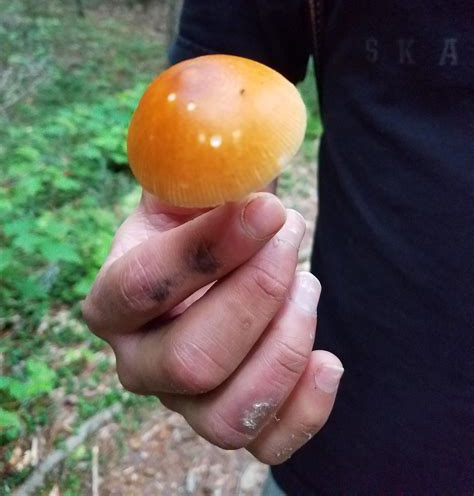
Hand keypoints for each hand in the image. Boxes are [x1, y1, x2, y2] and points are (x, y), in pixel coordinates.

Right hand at [83, 191, 342, 463]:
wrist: (222, 256)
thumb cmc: (207, 216)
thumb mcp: (197, 185)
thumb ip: (209, 174)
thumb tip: (248, 181)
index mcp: (114, 299)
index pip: (145, 286)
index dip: (211, 249)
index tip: (271, 209)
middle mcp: (138, 362)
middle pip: (194, 360)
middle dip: (260, 294)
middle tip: (291, 238)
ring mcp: (184, 402)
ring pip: (231, 413)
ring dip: (286, 344)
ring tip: (307, 284)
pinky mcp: (231, 420)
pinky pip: (269, 445)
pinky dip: (309, 407)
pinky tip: (328, 359)